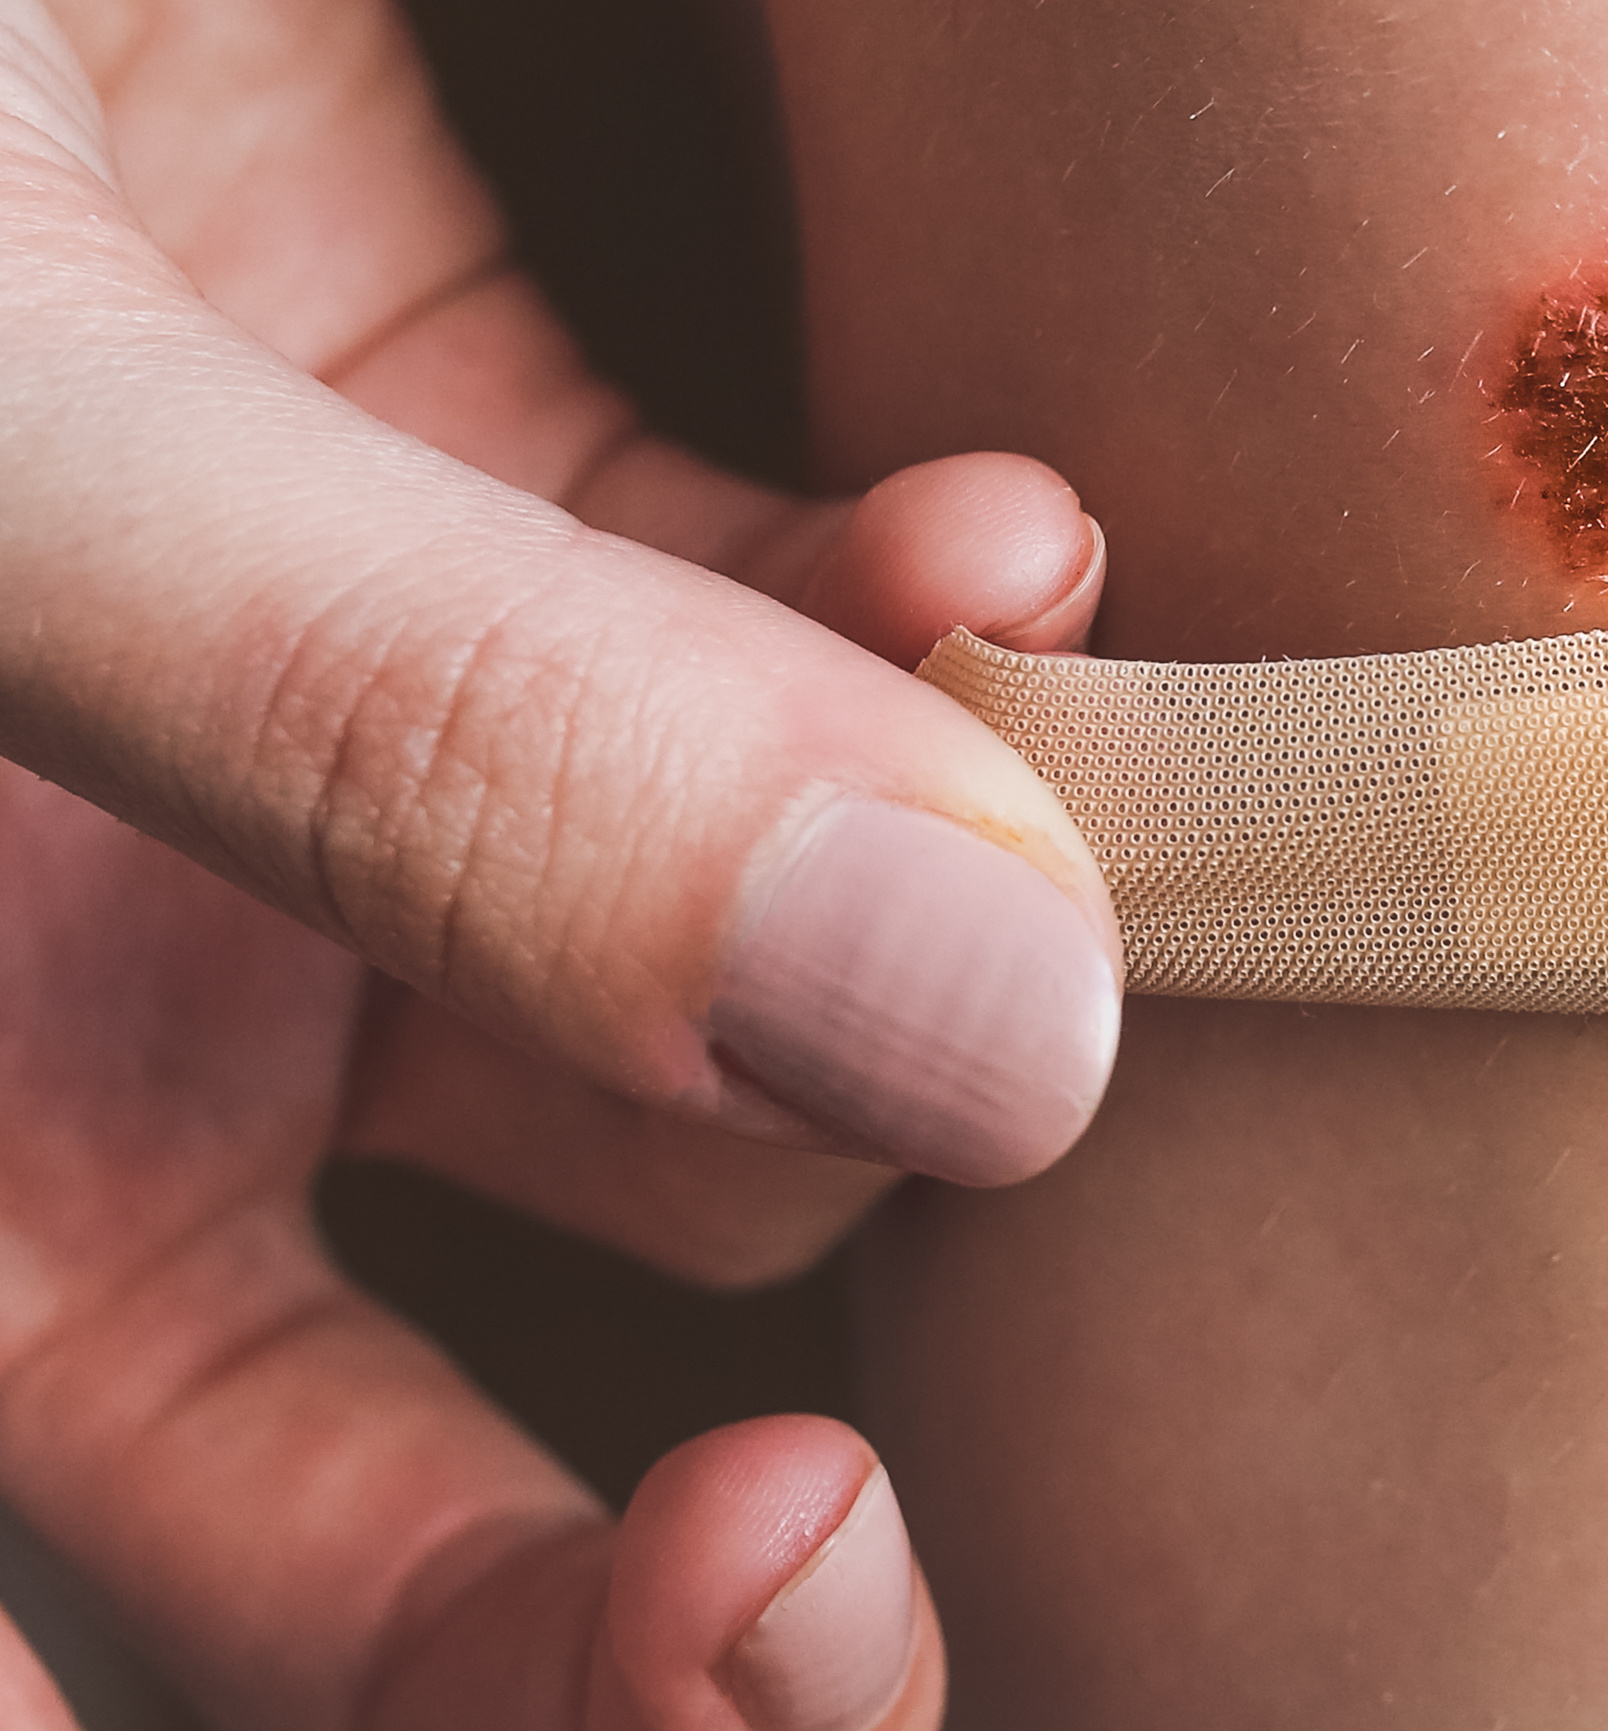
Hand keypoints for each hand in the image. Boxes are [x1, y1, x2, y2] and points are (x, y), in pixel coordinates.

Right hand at [0, 0, 1109, 1727]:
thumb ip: (405, 740)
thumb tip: (984, 1047)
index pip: (190, 1631)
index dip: (488, 1697)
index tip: (781, 1586)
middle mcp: (73, 1029)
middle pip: (475, 1457)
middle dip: (737, 1498)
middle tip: (916, 1430)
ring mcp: (287, 770)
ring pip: (709, 1026)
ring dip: (925, 933)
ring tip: (1040, 784)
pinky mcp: (458, 470)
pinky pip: (765, 664)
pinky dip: (916, 634)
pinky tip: (1005, 548)